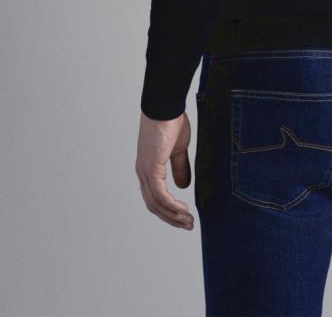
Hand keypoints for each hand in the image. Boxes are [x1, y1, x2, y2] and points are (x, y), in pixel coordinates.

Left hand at [135, 110, 194, 228]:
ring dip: (173, 216)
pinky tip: (182, 210)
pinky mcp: (151, 168)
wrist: (165, 107)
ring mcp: (145, 171)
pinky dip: (171, 206)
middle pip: (154, 206)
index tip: (184, 217)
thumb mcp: (178, 149)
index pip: (155, 198)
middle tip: (188, 225)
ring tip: (188, 221)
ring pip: (156, 204)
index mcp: (148, 168)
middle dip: (171, 218)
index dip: (168, 210)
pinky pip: (160, 195)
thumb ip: (180, 167)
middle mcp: (143, 173)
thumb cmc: (171, 122)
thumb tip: (183, 186)